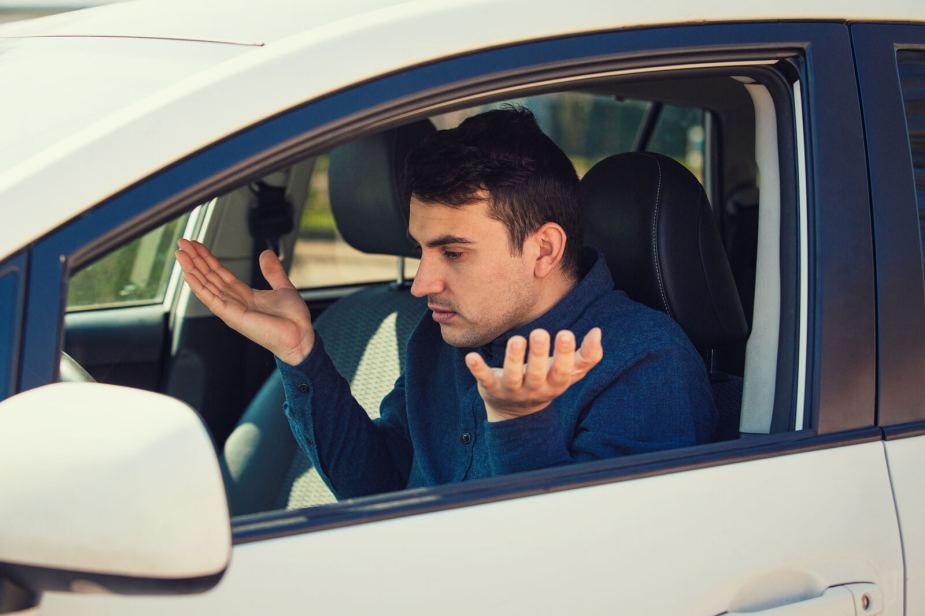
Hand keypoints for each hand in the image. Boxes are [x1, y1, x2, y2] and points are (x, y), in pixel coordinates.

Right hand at [175, 239, 314, 365]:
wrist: (300, 336)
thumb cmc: (292, 319)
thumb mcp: (283, 287)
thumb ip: (273, 271)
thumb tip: (266, 253)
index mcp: (244, 295)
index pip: (220, 273)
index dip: (208, 259)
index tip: (197, 245)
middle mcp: (234, 302)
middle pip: (209, 277)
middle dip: (195, 259)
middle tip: (182, 243)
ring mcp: (231, 309)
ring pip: (206, 285)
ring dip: (192, 269)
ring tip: (180, 253)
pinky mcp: (232, 316)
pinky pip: (211, 299)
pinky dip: (198, 286)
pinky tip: (188, 274)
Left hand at [465, 328, 603, 421]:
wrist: (516, 412)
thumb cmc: (547, 381)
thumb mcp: (569, 373)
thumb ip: (586, 356)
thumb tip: (598, 332)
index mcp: (554, 384)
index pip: (563, 372)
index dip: (566, 355)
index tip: (567, 334)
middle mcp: (534, 389)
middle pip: (537, 374)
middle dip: (539, 355)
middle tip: (540, 333)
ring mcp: (511, 390)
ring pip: (512, 377)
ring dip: (513, 359)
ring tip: (517, 339)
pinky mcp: (491, 387)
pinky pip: (484, 378)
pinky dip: (477, 369)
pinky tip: (471, 357)